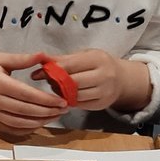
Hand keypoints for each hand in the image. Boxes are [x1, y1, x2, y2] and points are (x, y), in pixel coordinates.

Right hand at [0, 52, 66, 134]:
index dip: (46, 100)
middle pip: (25, 110)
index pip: (27, 94)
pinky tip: (38, 123)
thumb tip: (44, 56)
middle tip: (64, 109)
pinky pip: (11, 129)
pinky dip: (27, 129)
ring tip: (55, 116)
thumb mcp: (0, 58)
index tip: (62, 101)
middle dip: (47, 112)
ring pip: (19, 123)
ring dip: (40, 122)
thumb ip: (22, 59)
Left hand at [33, 49, 150, 113]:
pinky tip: (67, 95)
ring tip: (57, 88)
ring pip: (75, 96)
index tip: (37, 74)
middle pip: (72, 82)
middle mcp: (104, 75)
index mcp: (97, 59)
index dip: (51, 70)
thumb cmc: (97, 64)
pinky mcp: (102, 104)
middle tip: (48, 81)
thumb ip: (62, 59)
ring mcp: (105, 92)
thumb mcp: (83, 56)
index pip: (69, 65)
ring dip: (61, 94)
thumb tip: (39, 59)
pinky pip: (79, 104)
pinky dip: (70, 101)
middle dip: (56, 83)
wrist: (123, 79)